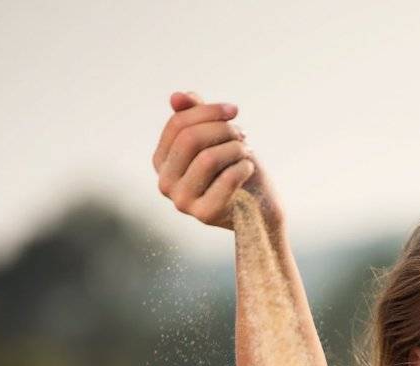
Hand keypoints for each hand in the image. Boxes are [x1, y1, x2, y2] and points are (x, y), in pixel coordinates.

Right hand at [151, 91, 284, 231]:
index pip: (178, 124)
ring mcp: (182, 201)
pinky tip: (248, 168)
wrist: (258, 205)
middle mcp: (165, 183)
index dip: (208, 111)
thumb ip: (195, 114)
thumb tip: (177, 96)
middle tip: (241, 134)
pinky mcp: (205, 214)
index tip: (233, 111)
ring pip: (208, 158)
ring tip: (246, 151)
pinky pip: (227, 179)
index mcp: (162, 160)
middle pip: (190, 139)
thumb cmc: (234, 167)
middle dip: (222, 130)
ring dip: (235, 148)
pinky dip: (244, 167)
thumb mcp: (215, 136)